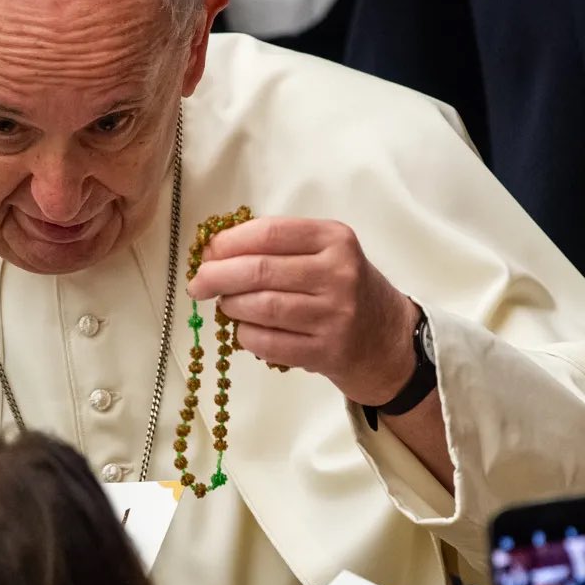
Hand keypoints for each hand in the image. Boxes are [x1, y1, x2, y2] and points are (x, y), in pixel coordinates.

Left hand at [186, 217, 419, 405]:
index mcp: (334, 239)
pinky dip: (246, 336)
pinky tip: (245, 331)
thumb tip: (213, 251)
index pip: (269, 233)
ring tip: (227, 306)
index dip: (228, 243)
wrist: (386, 337)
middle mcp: (338, 274)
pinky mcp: (326, 351)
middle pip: (260, 271)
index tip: (207, 253)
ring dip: (232, 307)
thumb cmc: (343, 289)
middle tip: (198, 284)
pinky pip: (269, 343)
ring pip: (262, 307)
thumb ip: (277, 246)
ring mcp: (334, 315)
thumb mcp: (324, 253)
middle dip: (217, 276)